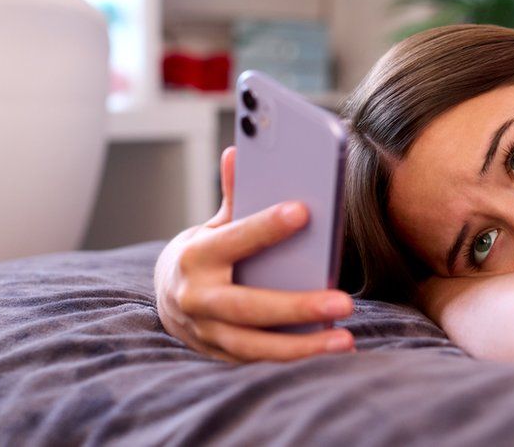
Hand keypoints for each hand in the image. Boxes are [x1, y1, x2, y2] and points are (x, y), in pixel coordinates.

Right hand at [154, 146, 354, 362]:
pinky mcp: (222, 356)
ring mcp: (208, 333)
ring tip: (345, 339)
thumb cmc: (205, 254)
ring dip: (302, 346)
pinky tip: (331, 351)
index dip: (266, 226)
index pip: (234, 240)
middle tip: (344, 302)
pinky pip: (260, 362)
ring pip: (255, 346)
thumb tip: (238, 151)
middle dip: (297, 307)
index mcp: (196, 257)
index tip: (303, 211)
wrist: (168, 298)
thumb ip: (234, 195)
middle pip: (249, 307)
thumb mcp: (214, 223)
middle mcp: (197, 299)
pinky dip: (295, 360)